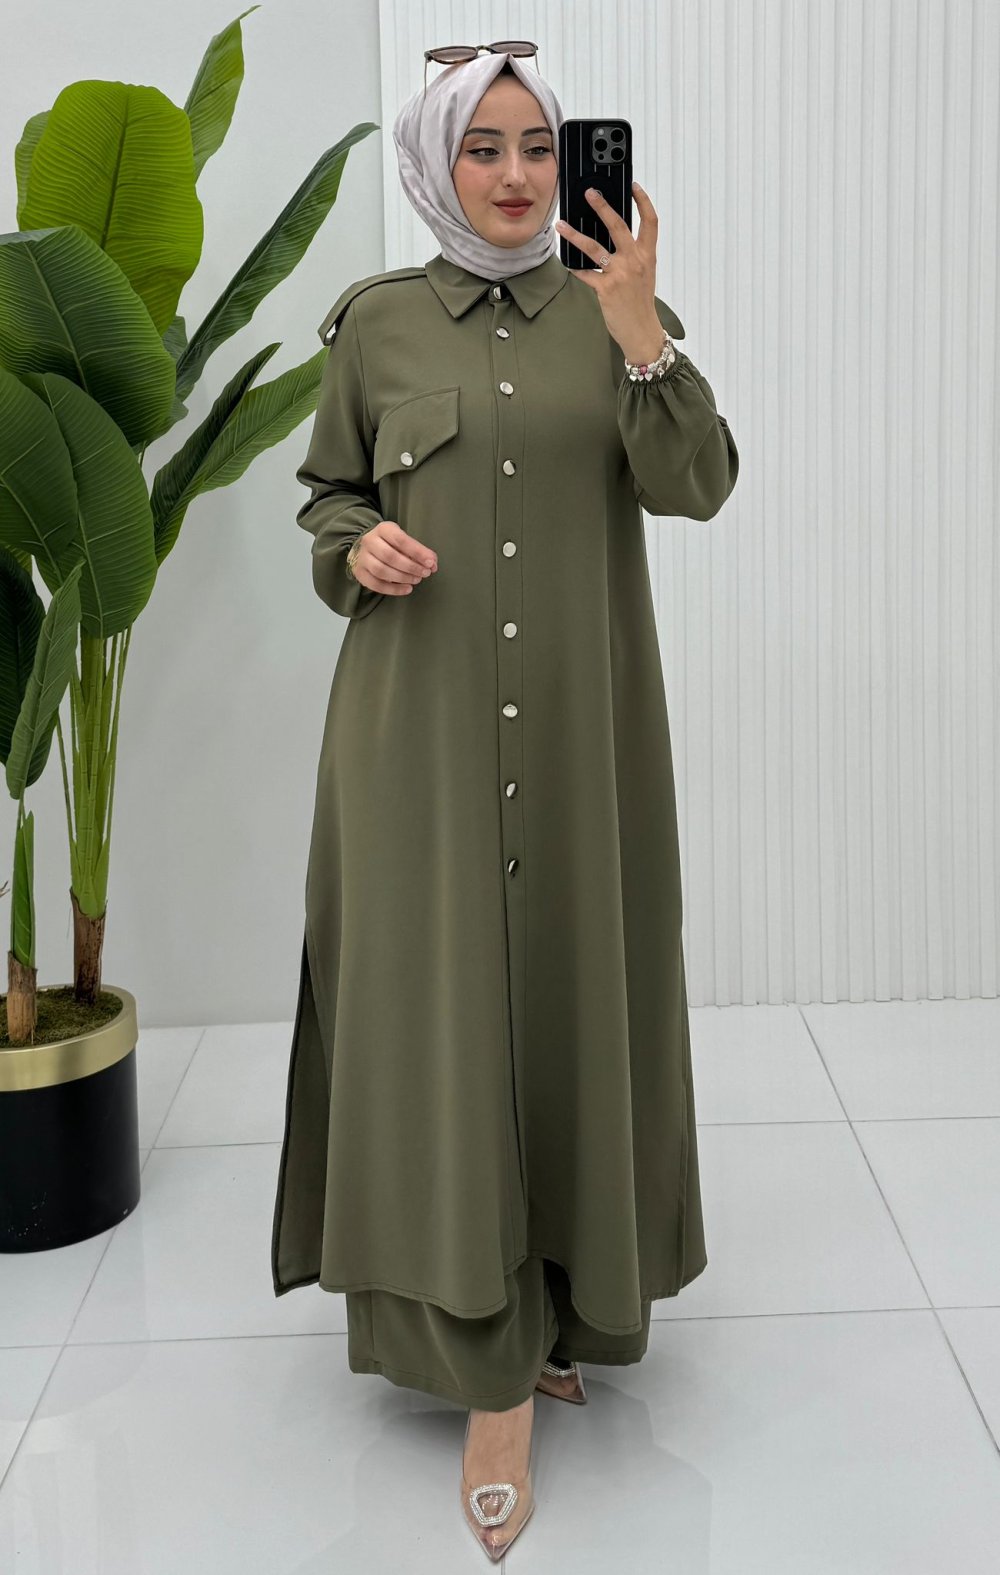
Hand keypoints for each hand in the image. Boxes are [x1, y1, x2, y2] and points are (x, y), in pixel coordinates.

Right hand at [352, 520, 436, 595]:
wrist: (366, 548)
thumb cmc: (390, 544)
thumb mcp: (403, 539)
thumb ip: (418, 551)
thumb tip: (433, 564)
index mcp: (383, 529)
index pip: (400, 540)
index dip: (417, 552)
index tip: (430, 562)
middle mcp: (369, 541)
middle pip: (390, 556)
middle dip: (411, 567)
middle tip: (425, 573)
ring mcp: (362, 558)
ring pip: (382, 571)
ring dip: (402, 578)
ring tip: (416, 580)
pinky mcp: (360, 573)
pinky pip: (376, 584)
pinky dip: (393, 590)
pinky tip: (407, 589)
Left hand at [555, 181, 665, 365]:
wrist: (642, 331)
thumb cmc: (640, 303)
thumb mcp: (644, 274)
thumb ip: (633, 255)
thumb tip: (615, 238)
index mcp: (647, 255)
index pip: (650, 222)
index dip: (643, 201)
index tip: (634, 186)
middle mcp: (635, 261)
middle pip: (618, 226)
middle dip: (603, 207)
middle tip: (590, 193)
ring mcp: (620, 274)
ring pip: (593, 247)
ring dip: (575, 235)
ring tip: (561, 225)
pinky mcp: (606, 288)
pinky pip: (585, 273)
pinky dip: (575, 268)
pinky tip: (566, 262)